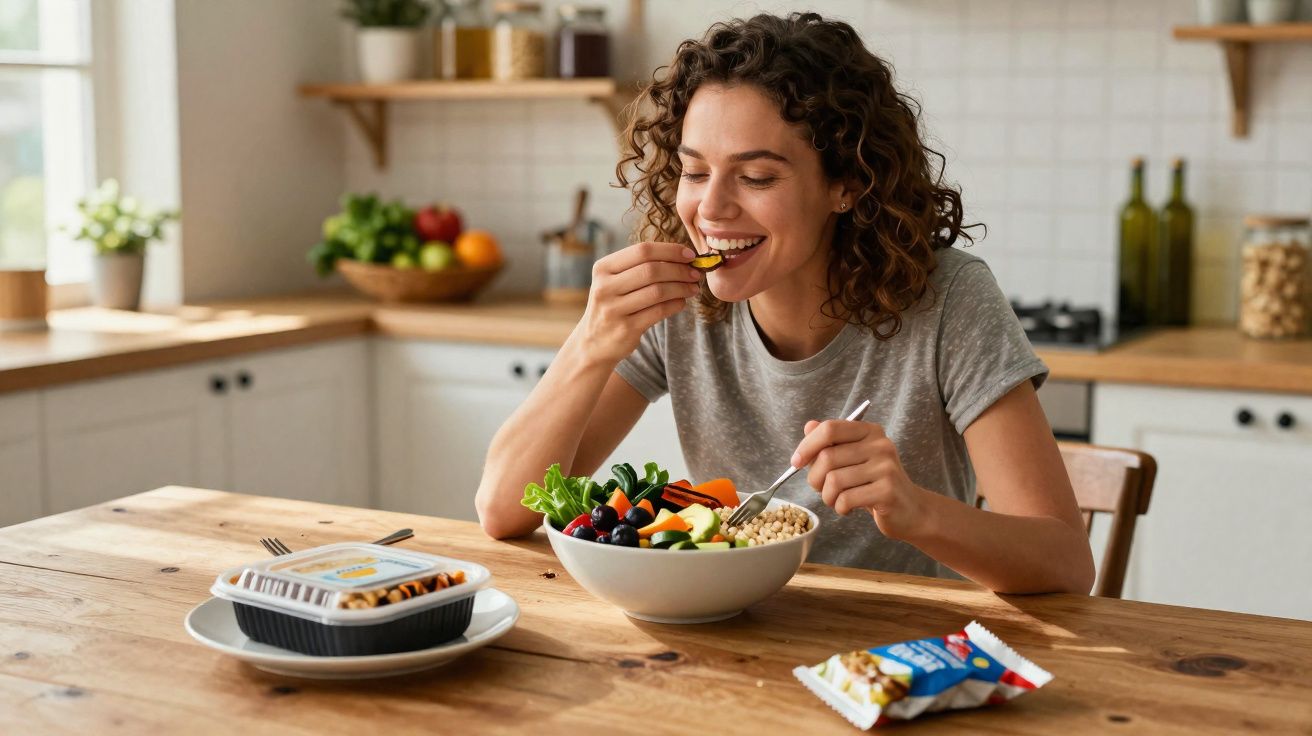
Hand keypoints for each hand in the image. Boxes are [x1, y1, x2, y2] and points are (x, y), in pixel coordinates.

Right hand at [575, 242, 701, 364]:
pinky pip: (659, 311)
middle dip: (679, 269)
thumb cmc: (613, 305)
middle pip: (651, 270)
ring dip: (681, 287)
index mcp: (603, 268)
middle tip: (696, 273)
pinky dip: (676, 304)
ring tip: (693, 288)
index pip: (642, 250)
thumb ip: (641, 267)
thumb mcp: (615, 282)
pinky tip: (682, 302)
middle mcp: (605, 287)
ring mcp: (613, 309)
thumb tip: (683, 256)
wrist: (593, 343)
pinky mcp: (625, 329)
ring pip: (658, 291)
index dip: (670, 250)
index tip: (690, 254)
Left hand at [792, 418, 929, 540]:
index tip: (796, 462)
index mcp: (870, 431)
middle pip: (827, 457)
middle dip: (815, 478)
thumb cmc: (875, 484)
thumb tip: (808, 426)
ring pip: (834, 481)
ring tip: (837, 500)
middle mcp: (880, 445)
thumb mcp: (854, 459)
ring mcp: (886, 467)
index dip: (807, 445)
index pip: (829, 429)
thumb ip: (832, 442)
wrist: (910, 510)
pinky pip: (846, 499)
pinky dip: (840, 508)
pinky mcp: (887, 491)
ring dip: (827, 496)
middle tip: (821, 489)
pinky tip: (848, 508)